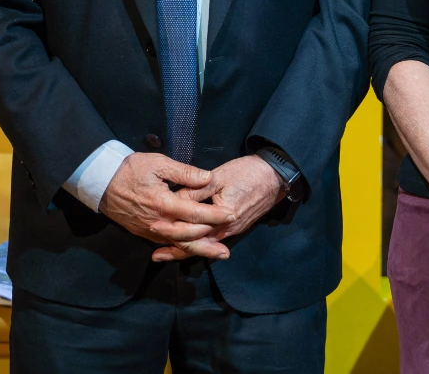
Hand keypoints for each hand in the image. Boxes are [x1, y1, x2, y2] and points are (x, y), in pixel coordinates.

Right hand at [99, 153, 233, 260]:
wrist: (102, 183)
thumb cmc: (130, 170)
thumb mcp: (158, 164)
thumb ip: (185, 172)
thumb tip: (209, 178)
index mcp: (164, 204)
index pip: (196, 214)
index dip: (216, 216)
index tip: (232, 215)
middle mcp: (159, 222)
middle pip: (190, 237)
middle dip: (211, 241)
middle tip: (229, 246)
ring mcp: (151, 231)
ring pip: (179, 245)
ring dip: (200, 251)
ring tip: (218, 254)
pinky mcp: (145, 233)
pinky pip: (168, 244)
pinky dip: (183, 249)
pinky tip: (195, 250)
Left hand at [153, 155, 287, 261]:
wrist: (275, 176)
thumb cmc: (248, 172)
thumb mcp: (219, 176)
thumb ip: (197, 189)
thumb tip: (175, 200)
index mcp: (222, 216)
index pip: (192, 227)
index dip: (172, 229)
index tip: (154, 228)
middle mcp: (227, 229)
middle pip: (197, 243)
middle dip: (176, 248)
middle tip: (155, 254)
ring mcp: (232, 231)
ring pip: (205, 245)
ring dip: (185, 251)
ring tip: (165, 255)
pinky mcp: (235, 228)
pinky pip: (213, 240)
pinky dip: (198, 245)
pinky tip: (188, 245)